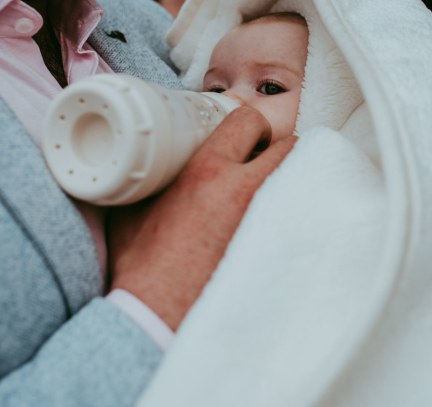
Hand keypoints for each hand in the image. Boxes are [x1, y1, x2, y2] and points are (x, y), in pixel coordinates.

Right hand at [108, 107, 296, 329]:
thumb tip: (145, 164)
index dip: (250, 124)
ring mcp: (264, 218)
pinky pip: (295, 212)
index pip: (249, 120)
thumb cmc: (141, 263)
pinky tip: (272, 220)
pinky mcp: (274, 245)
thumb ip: (151, 177)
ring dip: (286, 177)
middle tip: (262, 160)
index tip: (246, 134)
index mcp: (208, 170)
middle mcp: (243, 189)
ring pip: (298, 178)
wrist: (156, 312)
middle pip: (288, 145)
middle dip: (278, 148)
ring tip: (267, 190)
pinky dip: (288, 208)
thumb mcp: (133, 207)